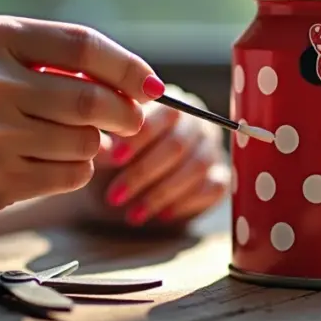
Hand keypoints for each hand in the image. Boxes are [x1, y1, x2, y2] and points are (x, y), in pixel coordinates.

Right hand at [0, 16, 164, 217]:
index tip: (153, 85)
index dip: (129, 67)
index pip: (84, 46)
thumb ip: (51, 60)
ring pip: (86, 144)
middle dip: (125, 114)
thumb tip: (134, 87)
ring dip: (91, 145)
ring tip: (59, 139)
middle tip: (129, 121)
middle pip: (94, 101)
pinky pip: (68, 177)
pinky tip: (42, 163)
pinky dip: (72, 172)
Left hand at [96, 86, 228, 226]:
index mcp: (169, 105)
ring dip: (161, 193)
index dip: (140, 136)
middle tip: (115, 195)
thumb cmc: (113, 165)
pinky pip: (212, 187)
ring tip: (132, 214)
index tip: (115, 159)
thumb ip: (104, 146)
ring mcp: (211, 149)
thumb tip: (100, 147)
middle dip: (144, 171)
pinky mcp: (220, 177)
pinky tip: (160, 215)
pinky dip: (184, 202)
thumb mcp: (104, 155)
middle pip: (179, 142)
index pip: (165, 112)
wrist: (125, 193)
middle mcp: (195, 122)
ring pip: (196, 167)